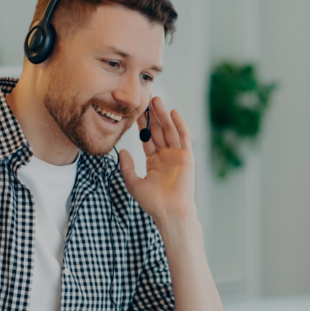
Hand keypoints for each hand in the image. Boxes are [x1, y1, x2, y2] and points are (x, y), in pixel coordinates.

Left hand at [119, 97, 195, 230]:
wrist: (169, 211)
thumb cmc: (152, 201)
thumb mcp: (133, 183)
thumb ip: (126, 166)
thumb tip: (122, 151)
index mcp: (154, 162)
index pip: (147, 138)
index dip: (141, 125)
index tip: (134, 111)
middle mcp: (166, 156)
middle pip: (159, 131)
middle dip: (153, 115)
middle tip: (146, 99)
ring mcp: (177, 155)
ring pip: (170, 130)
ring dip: (164, 115)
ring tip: (157, 100)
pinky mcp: (187, 157)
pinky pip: (184, 137)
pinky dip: (180, 124)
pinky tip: (173, 112)